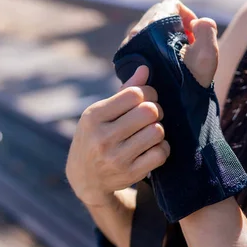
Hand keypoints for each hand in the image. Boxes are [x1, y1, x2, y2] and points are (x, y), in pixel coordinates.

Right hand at [66, 66, 170, 207]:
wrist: (85, 177)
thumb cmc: (95, 136)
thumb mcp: (100, 113)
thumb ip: (124, 91)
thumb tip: (145, 69)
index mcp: (94, 116)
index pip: (134, 94)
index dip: (148, 92)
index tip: (147, 98)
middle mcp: (102, 137)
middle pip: (148, 112)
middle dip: (155, 110)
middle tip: (151, 115)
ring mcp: (116, 157)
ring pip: (157, 132)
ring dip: (158, 130)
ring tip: (149, 131)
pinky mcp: (130, 174)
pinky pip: (160, 153)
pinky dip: (161, 148)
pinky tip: (152, 147)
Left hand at [124, 0, 218, 88]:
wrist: (168, 106)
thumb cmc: (190, 82)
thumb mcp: (206, 56)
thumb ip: (207, 31)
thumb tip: (198, 21)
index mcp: (155, 26)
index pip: (171, 4)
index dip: (187, 14)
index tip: (194, 33)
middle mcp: (137, 31)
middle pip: (158, 14)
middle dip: (176, 24)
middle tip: (187, 43)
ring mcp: (128, 44)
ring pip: (148, 27)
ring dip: (165, 35)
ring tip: (177, 53)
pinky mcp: (126, 56)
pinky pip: (140, 40)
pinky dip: (154, 44)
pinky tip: (164, 60)